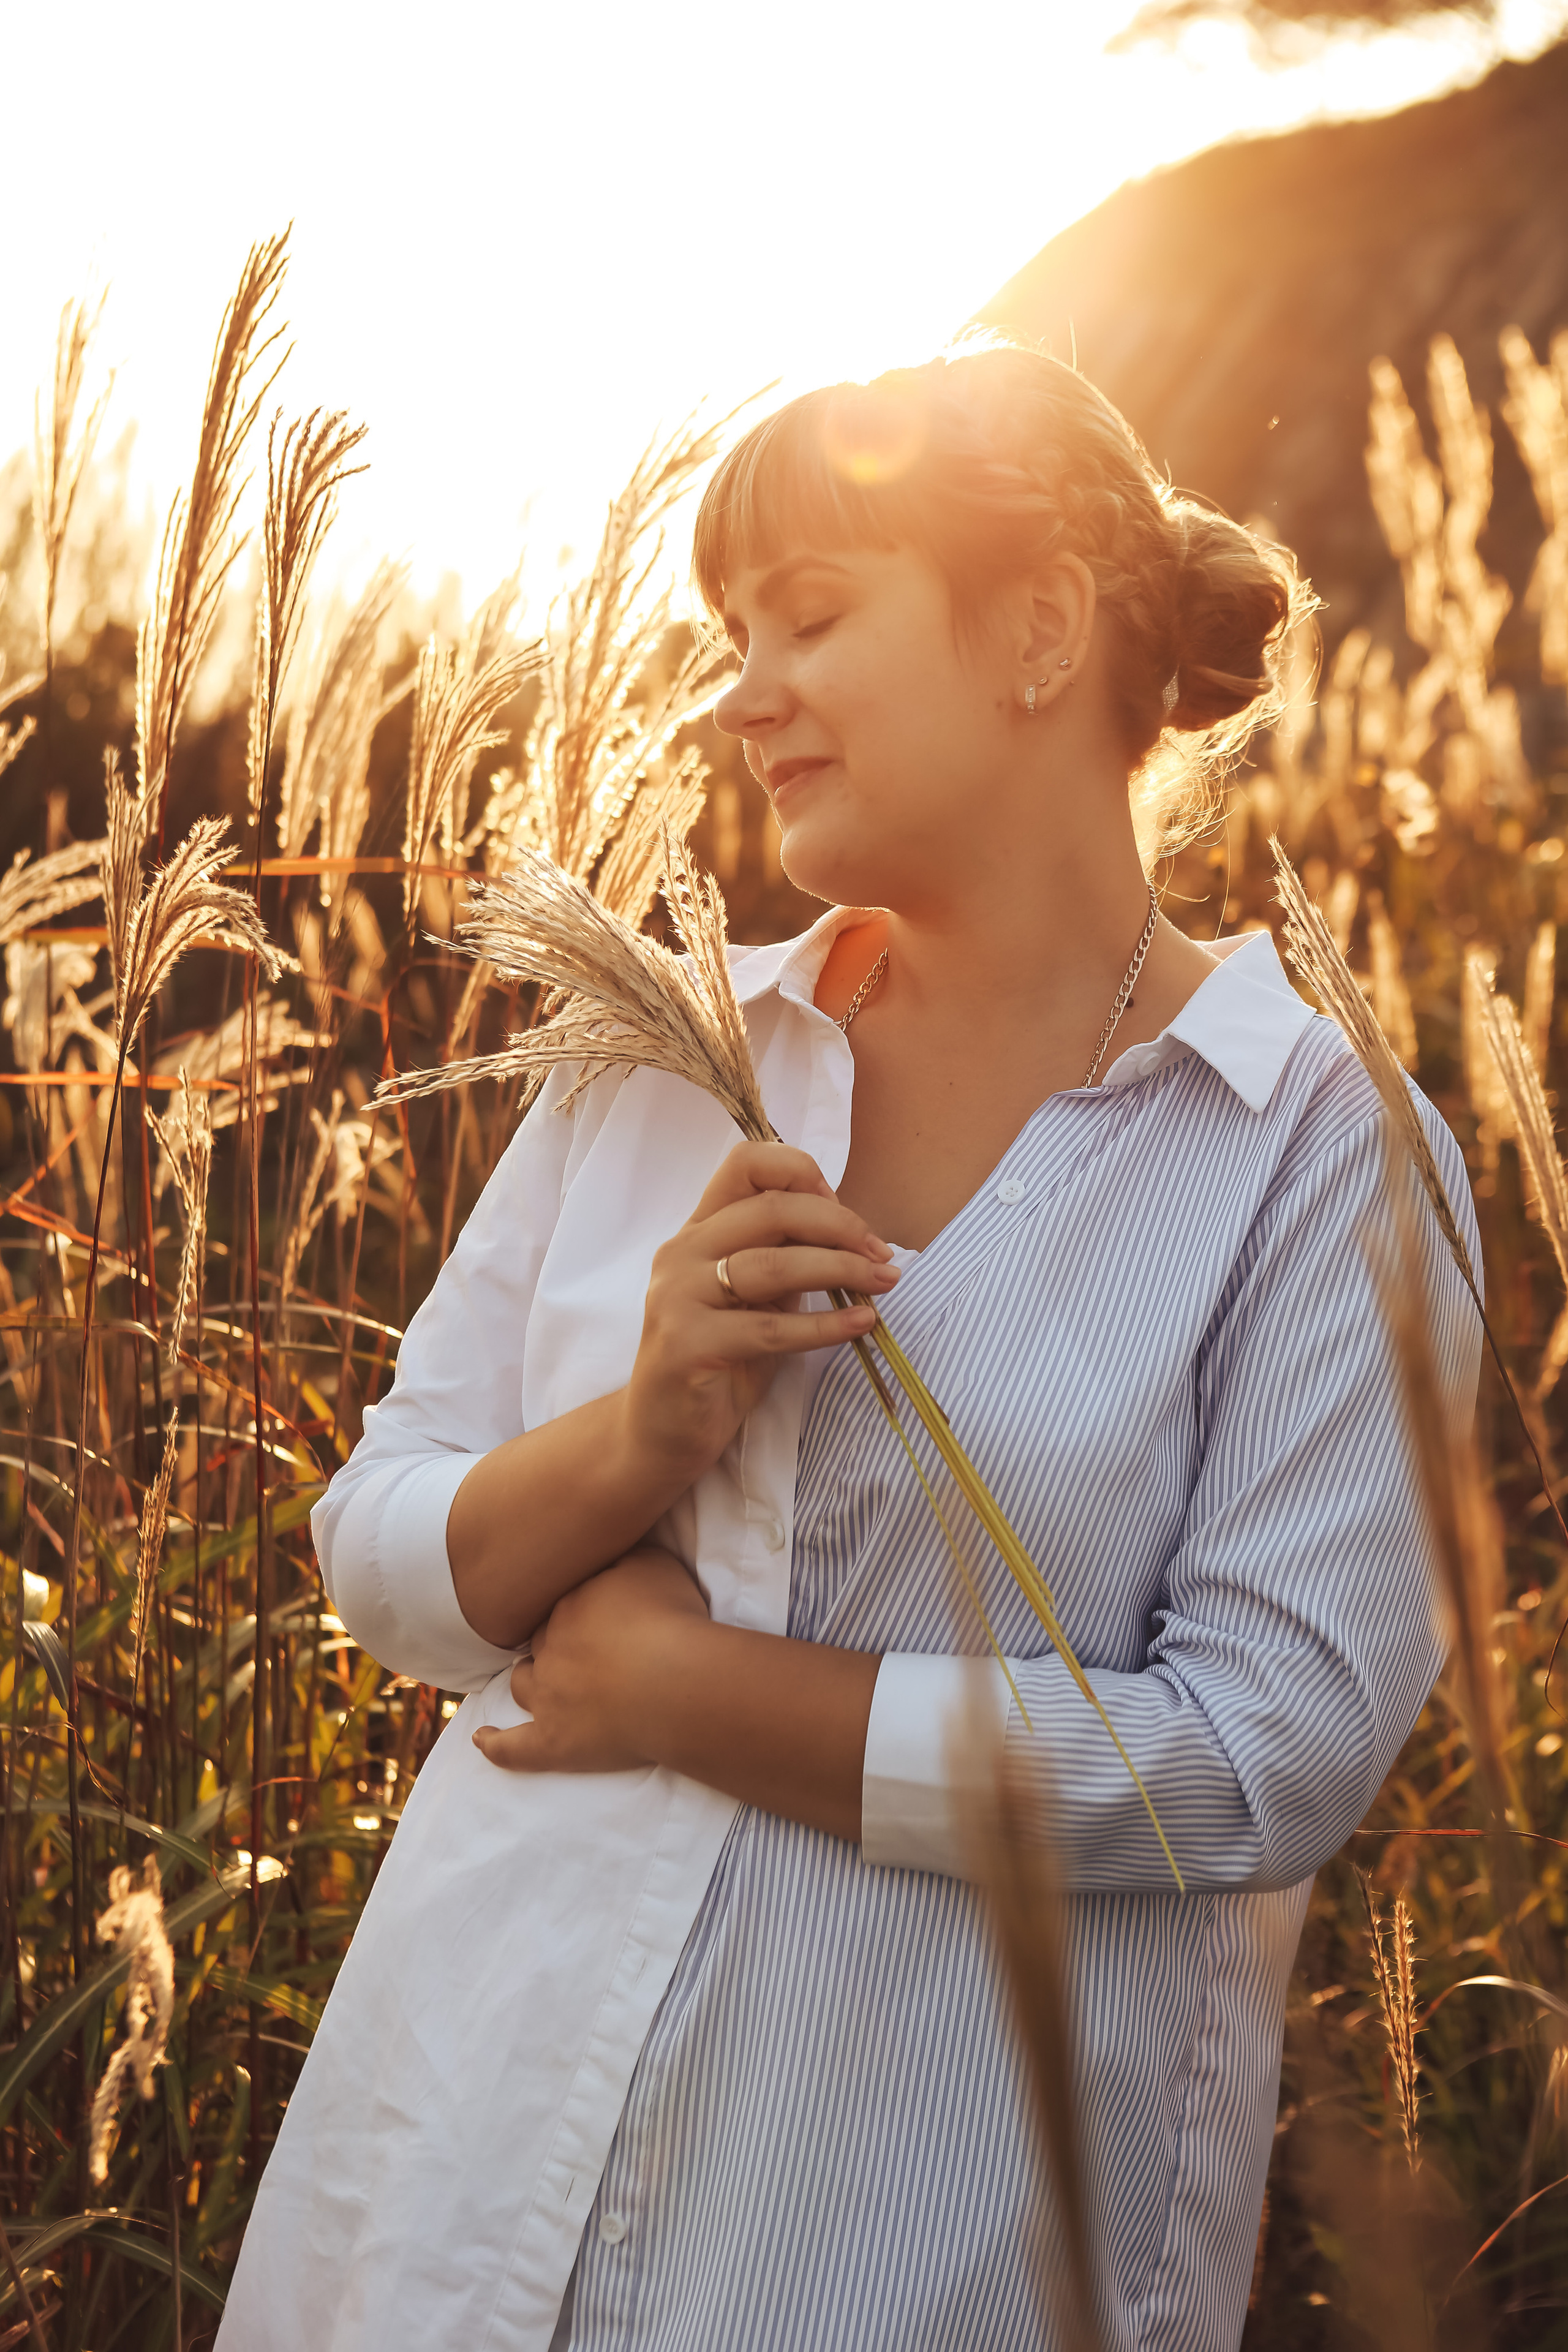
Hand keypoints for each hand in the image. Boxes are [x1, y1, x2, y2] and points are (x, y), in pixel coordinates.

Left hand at [471, 1546, 710, 1774]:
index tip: (599, 1611)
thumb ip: (625, 1553)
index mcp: (570, 1606)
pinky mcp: (554, 1743)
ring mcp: (547, 1698)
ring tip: (535, 1677)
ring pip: (523, 1682)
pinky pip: (513, 1749)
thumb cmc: (670, 1618)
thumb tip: (610, 1547)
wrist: (675, 1682)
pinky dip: (495, 1744)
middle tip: (582, 1646)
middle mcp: (550, 1649)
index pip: (564, 1602)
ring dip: (527, 1677)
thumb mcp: (653, 1563)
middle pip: (543, 1640)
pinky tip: (481, 1738)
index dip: (580, 1606)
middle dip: (555, 1642)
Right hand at [622, 1140, 897, 1484]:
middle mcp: (682, 1252)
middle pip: (771, 1208)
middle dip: (840, 1225)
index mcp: (699, 1230)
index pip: (745, 1164)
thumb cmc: (721, 1362)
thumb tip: (855, 1232)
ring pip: (774, 1264)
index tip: (844, 1211)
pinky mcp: (686, 1344)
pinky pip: (770, 1328)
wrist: (661, 1433)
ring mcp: (678, 1296)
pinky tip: (861, 1325)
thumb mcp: (756, 1298)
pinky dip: (825, 1325)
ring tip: (884, 1283)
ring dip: (842, 1269)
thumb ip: (786, 1258)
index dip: (801, 1174)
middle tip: (882, 1253)